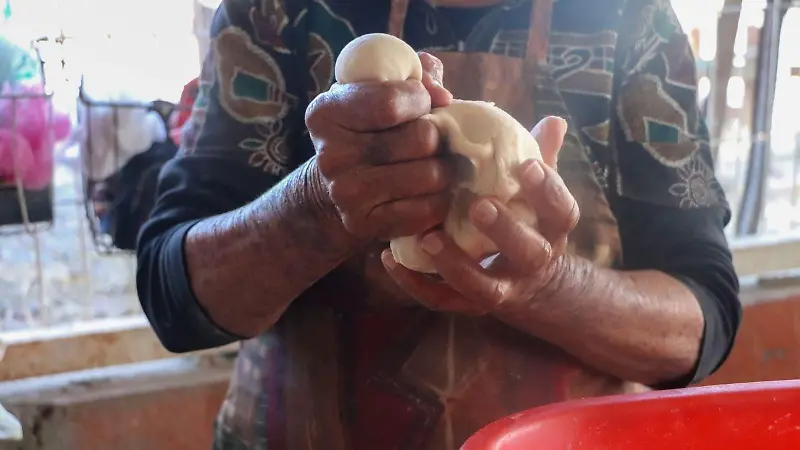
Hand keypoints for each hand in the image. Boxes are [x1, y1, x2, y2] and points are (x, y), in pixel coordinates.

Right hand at [306, 53, 452, 240]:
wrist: (336, 187)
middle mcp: (331, 155)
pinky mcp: (366, 224)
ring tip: (431, 164)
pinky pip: (427, 210)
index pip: (393, 102)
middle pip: (421, 139)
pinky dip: (438, 200)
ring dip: (442, 169)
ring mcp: (347, 194)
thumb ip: (415, 74)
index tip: (420, 104)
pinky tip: (427, 192)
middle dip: (436, 137)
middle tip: (429, 141)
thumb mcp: (379, 90)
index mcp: (327, 112)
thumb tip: (442, 95)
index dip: (421, 99)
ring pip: (430, 175)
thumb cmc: (370, 129)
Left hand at [381, 116, 575, 313]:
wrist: (533, 286)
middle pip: (527, 252)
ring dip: (455, 264)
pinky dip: (414, 283)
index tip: (526, 166)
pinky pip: (442, 300)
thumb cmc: (529, 222)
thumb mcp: (540, 195)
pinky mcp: (470, 305)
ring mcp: (503, 289)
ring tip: (426, 238)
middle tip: (480, 205)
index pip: (562, 211)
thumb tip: (554, 119)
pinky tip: (389, 258)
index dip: (548, 190)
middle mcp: (533, 262)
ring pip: (483, 287)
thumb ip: (542, 158)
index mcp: (552, 229)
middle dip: (505, 230)